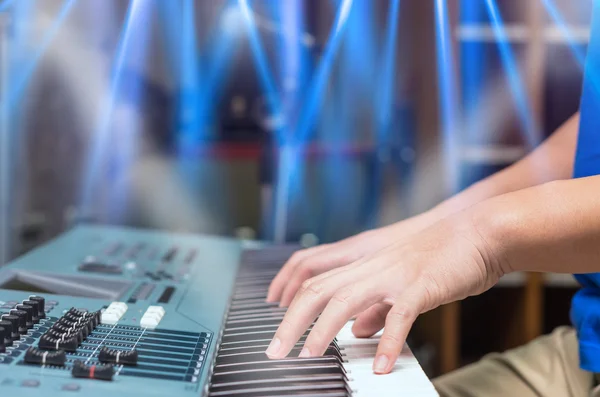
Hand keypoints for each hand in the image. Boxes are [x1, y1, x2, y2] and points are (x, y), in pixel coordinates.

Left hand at [265, 215, 506, 373]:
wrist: (482, 232)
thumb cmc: (444, 256)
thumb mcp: (402, 281)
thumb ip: (377, 307)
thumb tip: (359, 331)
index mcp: (367, 265)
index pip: (316, 282)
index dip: (291, 304)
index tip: (277, 329)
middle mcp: (373, 267)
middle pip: (318, 290)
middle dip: (292, 321)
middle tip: (276, 351)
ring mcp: (395, 274)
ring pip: (345, 299)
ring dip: (322, 329)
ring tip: (309, 355)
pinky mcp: (422, 285)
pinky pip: (399, 314)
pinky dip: (388, 341)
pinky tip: (382, 365)